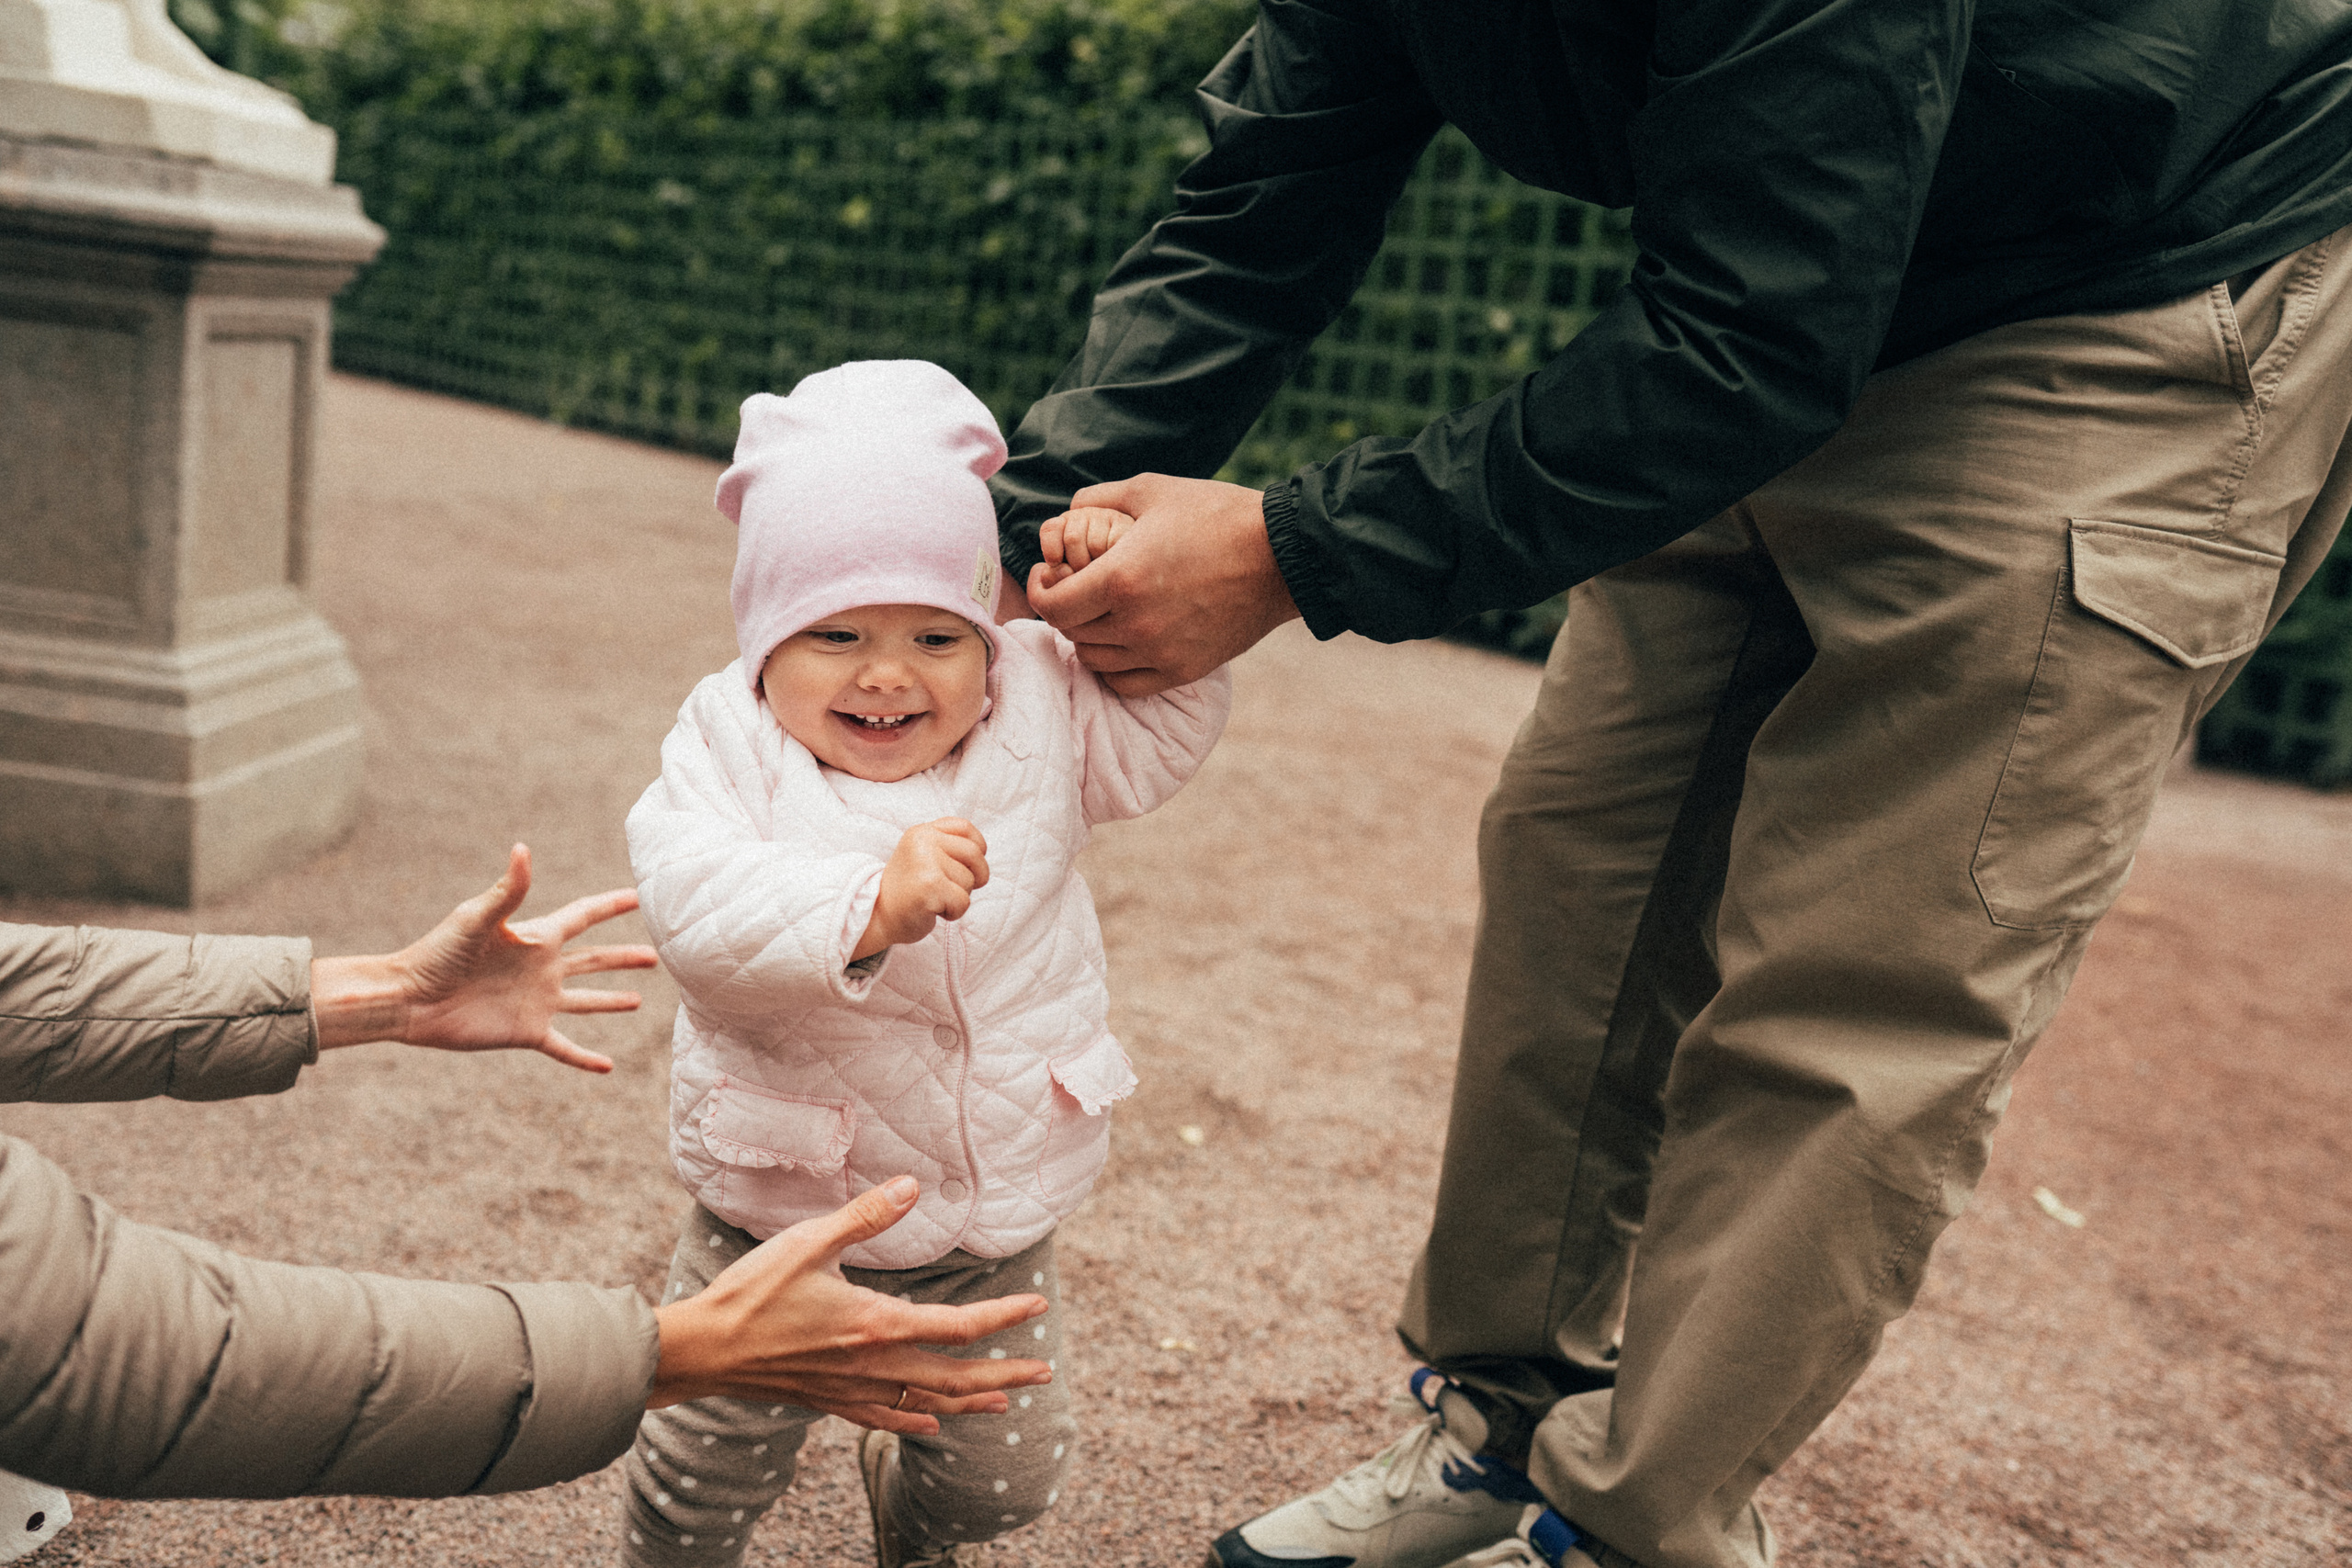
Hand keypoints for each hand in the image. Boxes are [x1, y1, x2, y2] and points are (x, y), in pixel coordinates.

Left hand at [311, 844, 658, 1071]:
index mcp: (536, 937)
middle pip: (594, 960)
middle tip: (656, 954)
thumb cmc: (439, 952)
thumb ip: (508, 891)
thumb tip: (523, 849)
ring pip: (586, 1000)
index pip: (583, 917)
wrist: (411, 999)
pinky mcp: (527, 1032)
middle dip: (623, 957)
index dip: (610, 906)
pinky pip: (564, 1046)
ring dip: (611, 1000)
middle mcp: (542, 968)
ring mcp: (537, 1002)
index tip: (639, 896)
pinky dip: (585, 1058)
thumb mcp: (476, 918)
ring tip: (638, 1000)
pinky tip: (607, 1066)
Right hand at [650, 1175, 1051, 1433]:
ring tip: (1005, 1401)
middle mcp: (873, 1365)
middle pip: (956, 1377)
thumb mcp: (810, 1242)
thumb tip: (911, 1187)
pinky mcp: (829, 1401)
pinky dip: (916, 1421)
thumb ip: (865, 1216)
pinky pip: (885, 1418)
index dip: (1004, 1317)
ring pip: (927, 1403)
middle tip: (1043, 1372)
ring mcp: (852, 1390)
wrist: (704, 1351)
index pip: (959, 1327)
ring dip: (971, 1403)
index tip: (1038, 1308)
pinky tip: (930, 1422)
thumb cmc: (754, 1292)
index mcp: (877, 1324)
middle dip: (1005, 1376)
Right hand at [853, 818, 988, 959]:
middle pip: (975, 854)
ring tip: (934, 899)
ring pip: (970, 881)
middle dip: (976, 877)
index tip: (968, 865)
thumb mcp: (922, 856)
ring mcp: (926, 862)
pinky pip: (963, 901)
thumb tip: (981, 850)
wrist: (875, 916)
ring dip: (959, 897)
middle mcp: (923, 841)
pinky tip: (933, 910)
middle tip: (955, 889)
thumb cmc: (906, 890)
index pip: (965, 827)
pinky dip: (954, 912)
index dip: (978, 847)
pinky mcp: (929, 886)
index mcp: (922, 832)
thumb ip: (946, 846)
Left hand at [1025, 474, 1299, 695]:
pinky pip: (1127, 683)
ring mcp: (1160, 652)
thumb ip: (1098, 498)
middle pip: (1071, 633)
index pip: (1051, 605)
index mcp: (1120, 578)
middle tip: (1073, 589)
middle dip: (1063, 609)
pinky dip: (1115, 667)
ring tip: (1099, 614)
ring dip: (1088, 637)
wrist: (1281, 556)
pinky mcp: (1183, 669)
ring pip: (1095, 660)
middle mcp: (1135, 623)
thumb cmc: (1217, 516)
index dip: (1039, 589)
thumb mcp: (1151, 490)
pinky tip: (1123, 643)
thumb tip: (1068, 511)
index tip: (1046, 575)